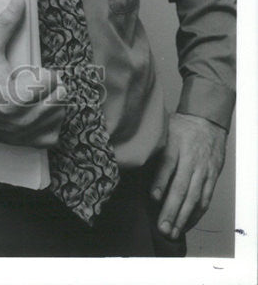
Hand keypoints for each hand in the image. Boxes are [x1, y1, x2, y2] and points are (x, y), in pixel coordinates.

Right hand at [0, 0, 65, 146]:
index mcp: (15, 99)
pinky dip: (50, 123)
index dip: (42, 73)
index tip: (27, 72)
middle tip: (31, 81)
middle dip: (50, 86)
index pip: (52, 82)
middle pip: (60, 99)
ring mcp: (23, 135)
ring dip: (52, 103)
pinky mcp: (23, 143)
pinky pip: (52, 136)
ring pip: (59, 116)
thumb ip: (6, 24)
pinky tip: (37, 111)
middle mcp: (22, 122)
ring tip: (33, 94)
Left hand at [150, 112, 227, 238]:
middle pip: (182, 186)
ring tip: (173, 232)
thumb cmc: (180, 126)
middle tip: (162, 227)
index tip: (152, 197)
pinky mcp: (212, 176)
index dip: (160, 181)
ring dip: (184, 217)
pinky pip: (205, 198)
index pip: (168, 164)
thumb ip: (155, 149)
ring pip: (194, 197)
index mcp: (176, 144)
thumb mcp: (164, 130)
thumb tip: (139, 166)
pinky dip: (197, 213)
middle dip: (172, 209)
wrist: (207, 120)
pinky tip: (187, 224)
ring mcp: (204, 169)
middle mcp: (192, 159)